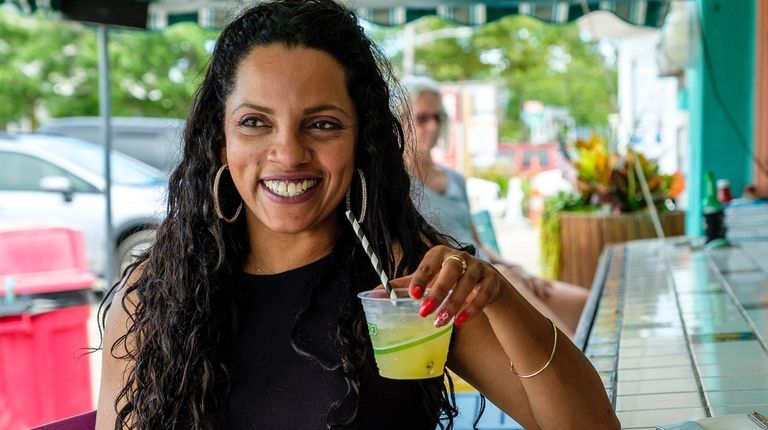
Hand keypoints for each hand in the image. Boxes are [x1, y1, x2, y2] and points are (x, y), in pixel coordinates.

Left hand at [389, 245, 504, 327]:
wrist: (483, 280)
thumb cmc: (448, 279)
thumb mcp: (427, 280)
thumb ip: (404, 286)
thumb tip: (372, 293)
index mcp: (440, 254)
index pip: (429, 263)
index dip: (421, 278)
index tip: (413, 295)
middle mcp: (460, 257)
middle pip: (450, 270)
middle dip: (438, 291)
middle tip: (424, 312)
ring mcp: (477, 267)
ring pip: (467, 283)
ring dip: (454, 303)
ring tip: (441, 321)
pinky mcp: (491, 280)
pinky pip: (483, 293)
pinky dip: (472, 307)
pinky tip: (460, 321)